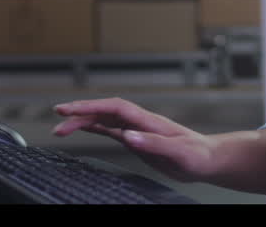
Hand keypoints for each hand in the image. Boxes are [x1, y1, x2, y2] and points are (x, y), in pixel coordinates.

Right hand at [53, 97, 216, 183]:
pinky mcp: (137, 139)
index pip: (114, 108)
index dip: (91, 106)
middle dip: (80, 112)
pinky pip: (111, 130)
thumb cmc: (198, 154)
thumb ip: (153, 143)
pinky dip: (94, 127)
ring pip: (104, 119)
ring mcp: (137, 129)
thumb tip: (126, 136)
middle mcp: (139, 121)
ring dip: (83, 121)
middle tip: (57, 117)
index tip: (70, 109)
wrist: (209, 158)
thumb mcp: (179, 152)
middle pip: (104, 111)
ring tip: (60, 128)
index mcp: (148, 120)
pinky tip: (82, 129)